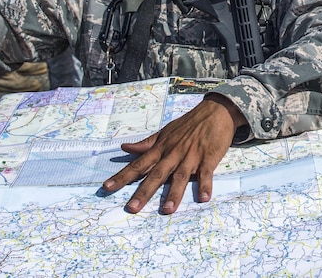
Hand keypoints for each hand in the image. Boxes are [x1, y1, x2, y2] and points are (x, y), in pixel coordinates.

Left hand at [102, 94, 246, 213]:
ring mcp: (191, 156)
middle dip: (144, 192)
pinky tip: (204, 198)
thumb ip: (146, 143)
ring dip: (174, 193)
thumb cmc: (188, 123)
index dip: (122, 176)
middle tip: (132, 208)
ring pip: (180, 177)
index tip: (107, 188)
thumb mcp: (165, 132)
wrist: (215, 111)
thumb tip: (125, 147)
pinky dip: (205, 185)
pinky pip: (206, 174)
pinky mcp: (209, 158)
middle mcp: (173, 153)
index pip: (138, 164)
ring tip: (166, 210)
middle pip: (156, 174)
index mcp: (161, 148)